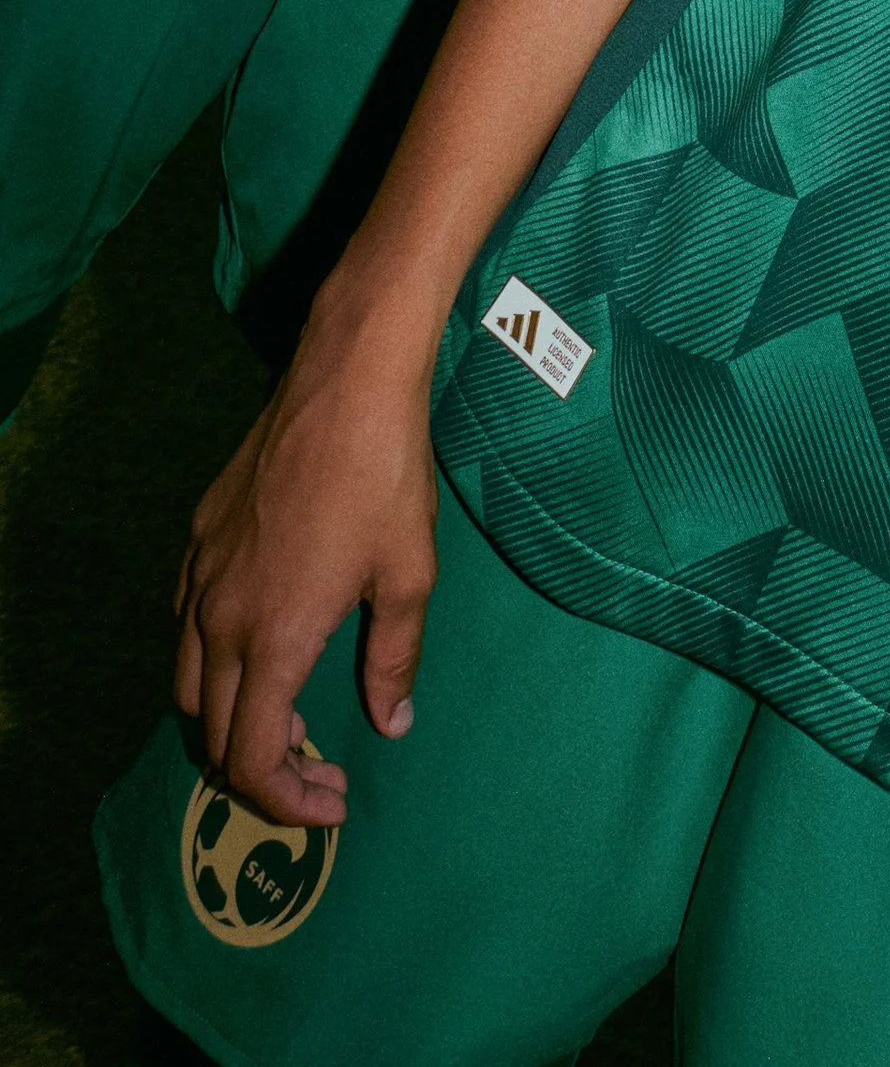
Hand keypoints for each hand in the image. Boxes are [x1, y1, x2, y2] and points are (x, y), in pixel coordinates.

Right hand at [173, 292, 441, 829]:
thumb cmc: (387, 478)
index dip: (288, 800)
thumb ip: (393, 660)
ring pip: (190, 681)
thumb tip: (390, 725)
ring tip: (287, 716)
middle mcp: (219, 618)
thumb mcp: (408, 576)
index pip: (251, 760)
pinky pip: (187, 621)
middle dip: (264, 769)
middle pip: (212, 733)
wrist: (346, 381)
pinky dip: (215, 659)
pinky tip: (263, 641)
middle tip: (321, 769)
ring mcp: (200, 574)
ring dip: (231, 717)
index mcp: (272, 640)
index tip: (335, 799)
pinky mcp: (198, 536)